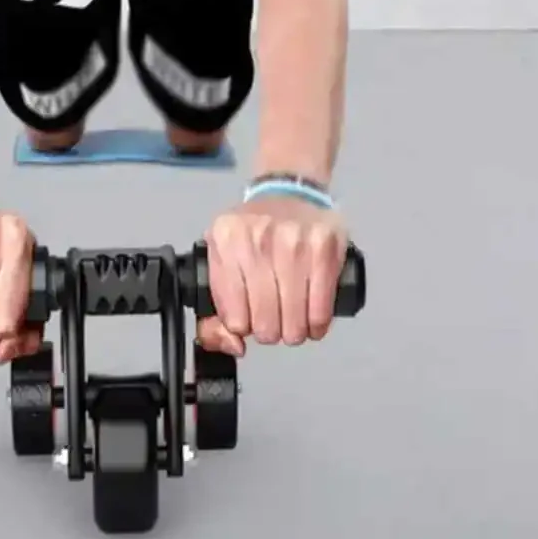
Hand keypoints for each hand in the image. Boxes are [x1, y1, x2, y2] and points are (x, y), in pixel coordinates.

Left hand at [197, 193, 348, 356]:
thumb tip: (235, 346)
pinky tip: (312, 319)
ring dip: (294, 331)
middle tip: (274, 317)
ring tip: (293, 317)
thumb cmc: (253, 232)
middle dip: (270, 331)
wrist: (290, 191)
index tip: (249, 316)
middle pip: (265, 325)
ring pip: (294, 325)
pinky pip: (320, 313)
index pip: (234, 318)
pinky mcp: (325, 248)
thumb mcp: (220, 260)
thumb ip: (212, 313)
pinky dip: (317, 326)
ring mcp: (294, 242)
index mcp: (225, 240)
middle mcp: (258, 238)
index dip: (243, 325)